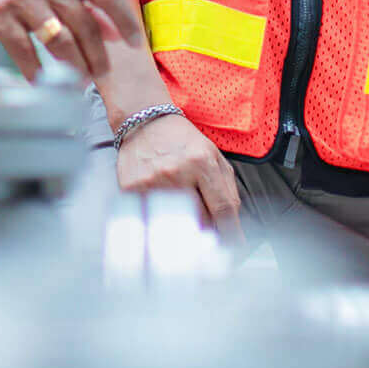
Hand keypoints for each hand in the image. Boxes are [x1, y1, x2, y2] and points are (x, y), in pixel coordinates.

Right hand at [0, 0, 143, 80]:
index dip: (124, 21)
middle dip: (97, 55)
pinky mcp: (0, 15)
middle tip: (100, 73)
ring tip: (78, 81)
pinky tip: (41, 81)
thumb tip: (113, 31)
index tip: (135, 44)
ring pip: (59, 41)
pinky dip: (36, 70)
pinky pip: (25, 51)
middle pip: (84, 25)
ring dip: (73, 67)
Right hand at [116, 109, 241, 240]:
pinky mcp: (132, 188)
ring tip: (179, 204)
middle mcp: (177, 172)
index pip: (222, 208)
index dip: (231, 232)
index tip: (235, 245)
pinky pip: (151, 216)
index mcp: (202, 162)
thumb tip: (231, 225)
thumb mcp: (214, 156)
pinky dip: (158, 215)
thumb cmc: (182, 140)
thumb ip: (227, 189)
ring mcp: (153, 181)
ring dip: (182, 221)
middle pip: (200, 220)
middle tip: (203, 219)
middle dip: (206, 224)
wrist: (144, 121)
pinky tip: (159, 199)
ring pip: (176, 222)